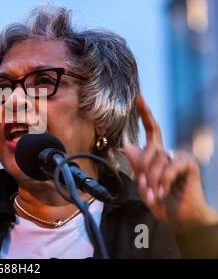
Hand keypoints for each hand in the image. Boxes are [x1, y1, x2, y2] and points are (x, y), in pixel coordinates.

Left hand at [124, 95, 217, 232]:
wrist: (181, 219)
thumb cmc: (162, 202)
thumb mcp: (145, 185)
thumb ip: (138, 167)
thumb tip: (129, 146)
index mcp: (157, 154)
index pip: (151, 130)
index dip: (145, 113)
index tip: (139, 97)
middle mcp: (169, 152)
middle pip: (148, 151)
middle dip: (143, 171)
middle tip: (146, 188)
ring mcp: (179, 156)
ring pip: (157, 161)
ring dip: (153, 181)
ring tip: (156, 195)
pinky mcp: (188, 164)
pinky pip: (169, 167)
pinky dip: (163, 182)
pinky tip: (164, 193)